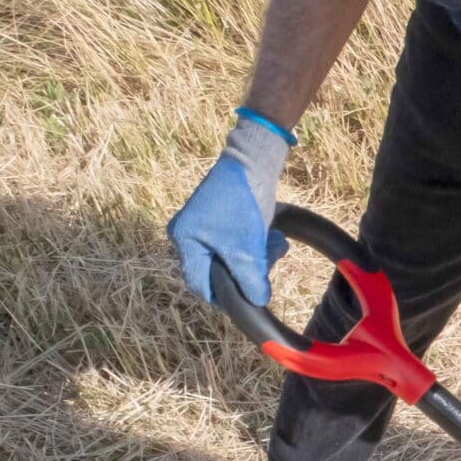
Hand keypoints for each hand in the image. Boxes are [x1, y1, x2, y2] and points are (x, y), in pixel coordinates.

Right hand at [167, 114, 292, 303]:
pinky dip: (254, 243)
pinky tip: (273, 237)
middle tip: (268, 262)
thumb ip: (250, 279)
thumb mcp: (247, 247)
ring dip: (256, 256)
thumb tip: (258, 302)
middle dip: (247, 270)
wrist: (254, 159)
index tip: (249, 294)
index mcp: (185, 241)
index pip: (199, 284)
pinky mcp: (219, 216)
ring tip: (275, 244)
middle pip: (217, 270)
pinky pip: (236, 241)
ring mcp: (203, 224)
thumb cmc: (243, 202)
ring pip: (231, 256)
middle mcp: (187, 233)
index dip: (225, 295)